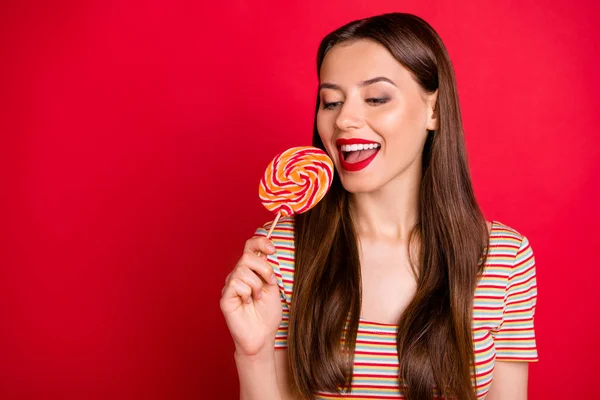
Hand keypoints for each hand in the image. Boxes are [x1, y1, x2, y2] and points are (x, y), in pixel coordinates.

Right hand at [220, 236, 282, 356]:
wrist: (263, 336)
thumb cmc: (267, 314)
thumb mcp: (273, 287)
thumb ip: (267, 269)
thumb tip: (265, 251)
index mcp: (250, 271)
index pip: (250, 247)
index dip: (260, 242)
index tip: (273, 249)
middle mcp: (238, 275)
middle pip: (247, 256)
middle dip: (264, 268)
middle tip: (270, 283)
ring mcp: (230, 286)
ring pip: (242, 270)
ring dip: (257, 285)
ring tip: (257, 298)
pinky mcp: (225, 297)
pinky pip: (236, 284)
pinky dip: (247, 293)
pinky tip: (247, 304)